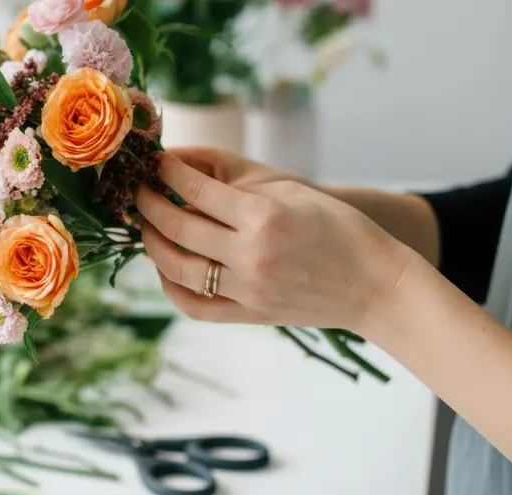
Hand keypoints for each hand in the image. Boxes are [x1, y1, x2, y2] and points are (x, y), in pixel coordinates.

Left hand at [135, 152, 413, 332]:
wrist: (374, 285)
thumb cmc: (340, 229)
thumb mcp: (293, 192)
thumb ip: (239, 187)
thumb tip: (187, 180)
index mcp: (264, 216)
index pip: (196, 189)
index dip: (167, 172)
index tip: (154, 163)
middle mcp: (251, 255)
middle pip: (177, 227)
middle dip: (147, 204)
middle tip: (136, 191)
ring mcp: (248, 290)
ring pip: (178, 268)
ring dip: (152, 244)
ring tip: (146, 227)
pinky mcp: (250, 315)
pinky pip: (195, 306)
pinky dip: (171, 287)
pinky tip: (165, 268)